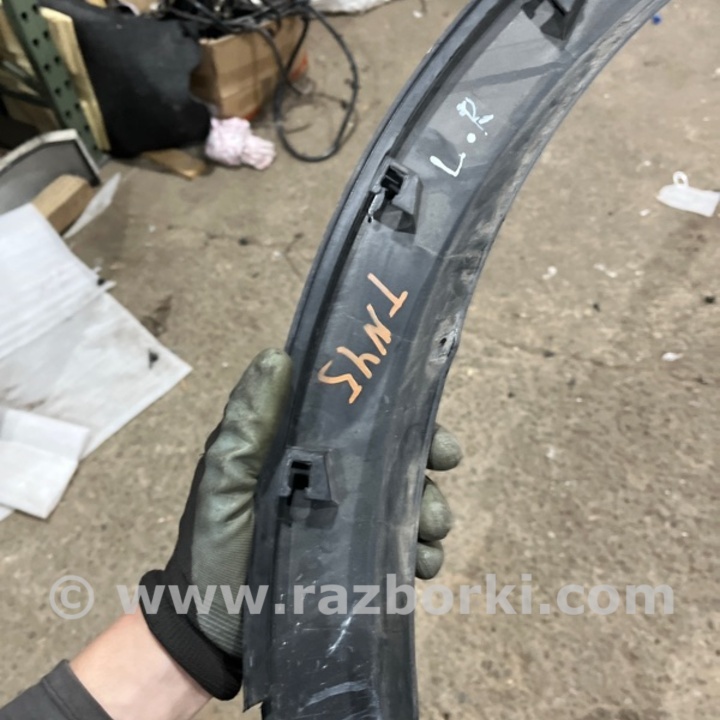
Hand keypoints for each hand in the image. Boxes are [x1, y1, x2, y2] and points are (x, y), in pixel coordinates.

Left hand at [141, 349, 459, 699]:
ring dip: (431, 513)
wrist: (215, 634)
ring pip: (410, 505)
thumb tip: (278, 356)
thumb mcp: (224, 480)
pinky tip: (422, 566)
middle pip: (398, 461)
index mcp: (307, 452)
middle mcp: (335, 481)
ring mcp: (351, 525)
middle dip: (428, 467)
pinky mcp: (360, 567)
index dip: (403, 419)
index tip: (431, 433)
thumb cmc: (214, 547)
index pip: (363, 421)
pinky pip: (405, 553)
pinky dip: (422, 555)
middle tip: (440, 475)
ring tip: (430, 535)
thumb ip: (248, 424)